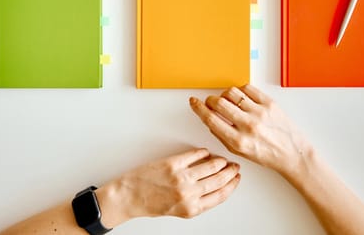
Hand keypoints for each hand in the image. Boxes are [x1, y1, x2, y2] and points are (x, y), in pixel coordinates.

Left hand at [98, 148, 239, 226]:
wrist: (127, 197)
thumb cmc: (148, 204)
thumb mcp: (177, 211)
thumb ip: (195, 202)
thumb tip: (211, 189)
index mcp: (191, 208)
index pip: (220, 196)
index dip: (231, 186)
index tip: (236, 179)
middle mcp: (189, 194)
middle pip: (218, 181)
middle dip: (230, 173)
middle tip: (234, 167)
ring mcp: (181, 178)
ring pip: (210, 167)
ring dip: (220, 162)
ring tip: (224, 159)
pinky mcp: (172, 164)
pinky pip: (194, 156)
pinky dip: (203, 153)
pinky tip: (206, 152)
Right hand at [189, 84, 310, 179]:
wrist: (293, 154)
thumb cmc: (267, 155)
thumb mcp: (240, 152)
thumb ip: (222, 136)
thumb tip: (209, 118)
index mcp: (239, 141)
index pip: (211, 119)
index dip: (199, 108)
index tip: (194, 102)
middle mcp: (249, 126)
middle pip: (219, 103)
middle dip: (210, 100)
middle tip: (211, 102)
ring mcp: (260, 112)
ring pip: (232, 93)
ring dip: (225, 95)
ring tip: (228, 101)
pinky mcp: (270, 103)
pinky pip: (247, 88)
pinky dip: (240, 91)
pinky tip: (241, 98)